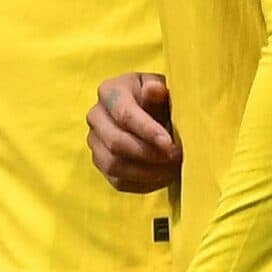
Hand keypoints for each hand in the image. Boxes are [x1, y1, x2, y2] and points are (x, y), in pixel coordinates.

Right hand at [88, 72, 180, 193]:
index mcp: (109, 91)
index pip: (124, 114)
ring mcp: (95, 142)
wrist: (152, 112)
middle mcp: (96, 116)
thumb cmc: (158, 98)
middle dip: (148, 154)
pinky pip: (118, 181)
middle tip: (175, 157)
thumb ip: (157, 90)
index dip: (147, 131)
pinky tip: (162, 177)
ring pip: (114, 165)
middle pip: (115, 143)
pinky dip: (142, 184)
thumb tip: (153, 90)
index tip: (169, 143)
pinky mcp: (101, 163)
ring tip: (171, 169)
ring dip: (146, 172)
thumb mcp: (161, 88)